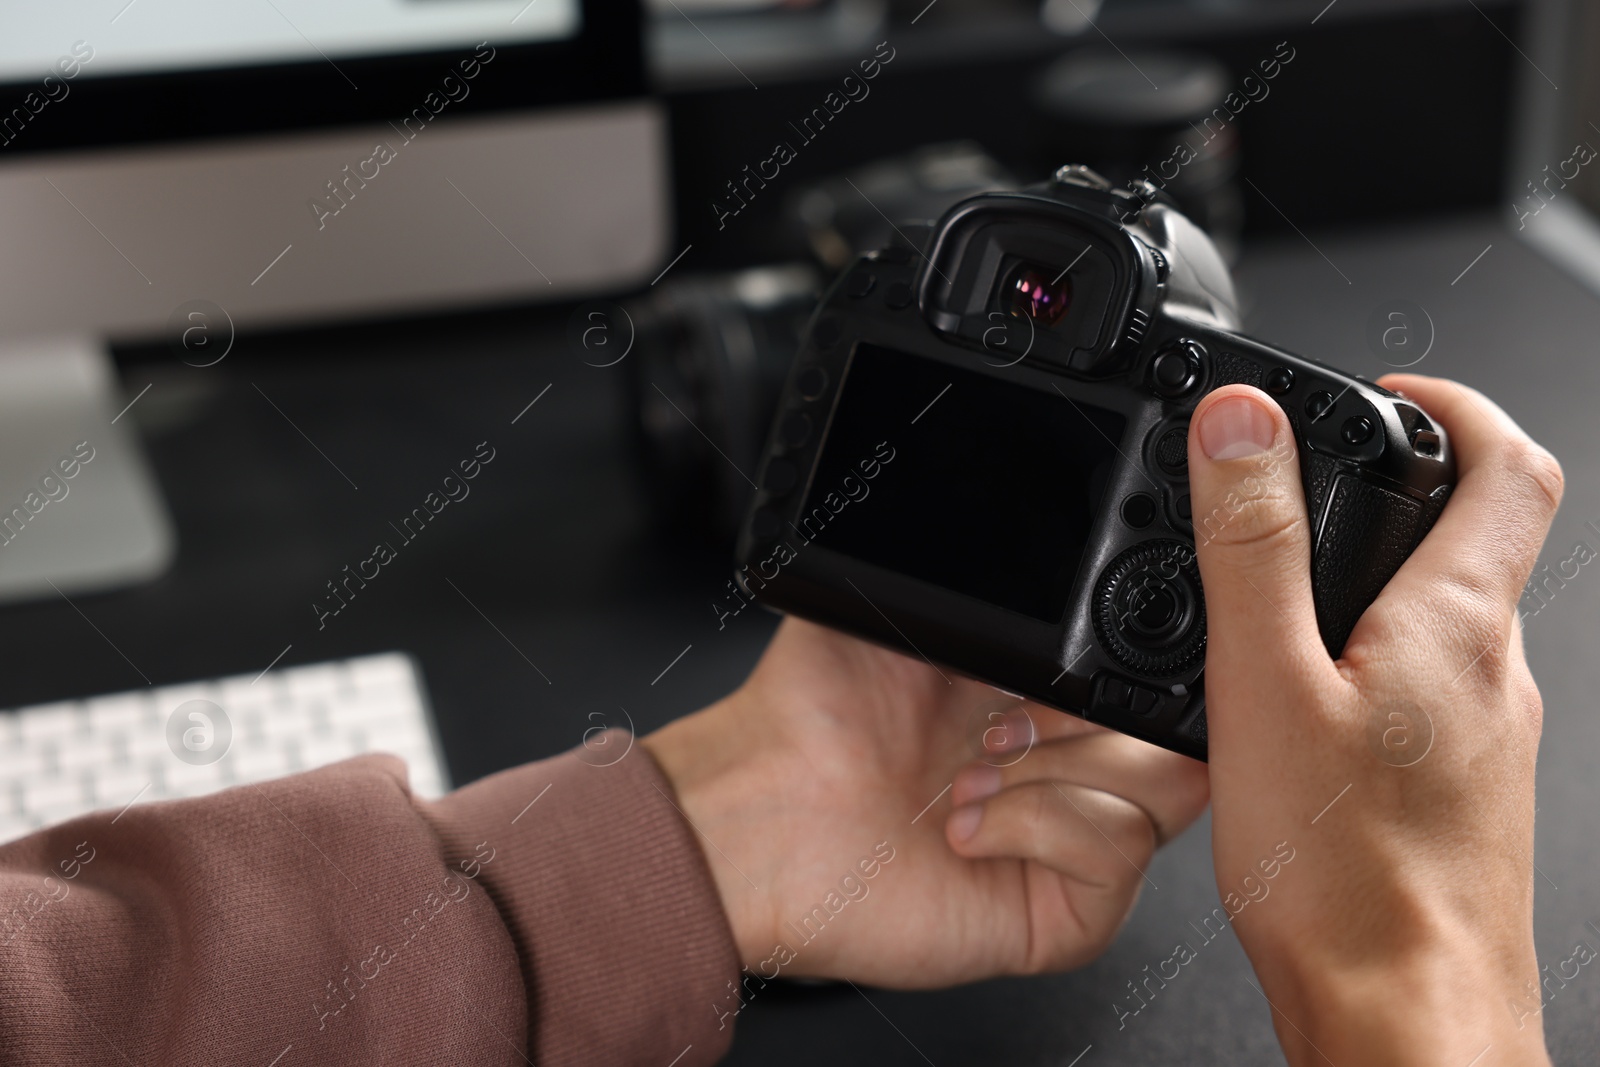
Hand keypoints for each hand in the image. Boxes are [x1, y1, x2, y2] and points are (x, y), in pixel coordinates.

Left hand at [643, 616, 1208, 987]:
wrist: (756, 811)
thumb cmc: (811, 714)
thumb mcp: (910, 603)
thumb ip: (994, 571)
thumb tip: (1041, 502)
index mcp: (1047, 693)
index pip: (1152, 669)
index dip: (1135, 650)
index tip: (1090, 639)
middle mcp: (1070, 768)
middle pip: (1183, 725)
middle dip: (1092, 709)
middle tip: (999, 720)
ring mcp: (1072, 843)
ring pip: (1168, 785)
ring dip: (1063, 767)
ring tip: (974, 773)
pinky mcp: (1064, 912)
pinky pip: (1120, 855)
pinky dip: (1045, 824)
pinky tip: (970, 827)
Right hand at [1188, 375, 1560, 1065]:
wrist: (1408, 1021)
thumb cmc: (1347, 880)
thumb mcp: (1264, 685)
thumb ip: (1251, 545)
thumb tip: (1242, 426)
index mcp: (1458, 624)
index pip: (1509, 463)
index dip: (1454, 404)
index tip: (1388, 396)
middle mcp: (1495, 673)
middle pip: (1478, 538)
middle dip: (1398, 490)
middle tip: (1306, 488)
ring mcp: (1489, 737)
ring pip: (1445, 619)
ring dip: (1376, 580)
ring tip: (1276, 600)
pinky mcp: (1464, 791)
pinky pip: (1426, 690)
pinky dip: (1369, 661)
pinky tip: (1298, 711)